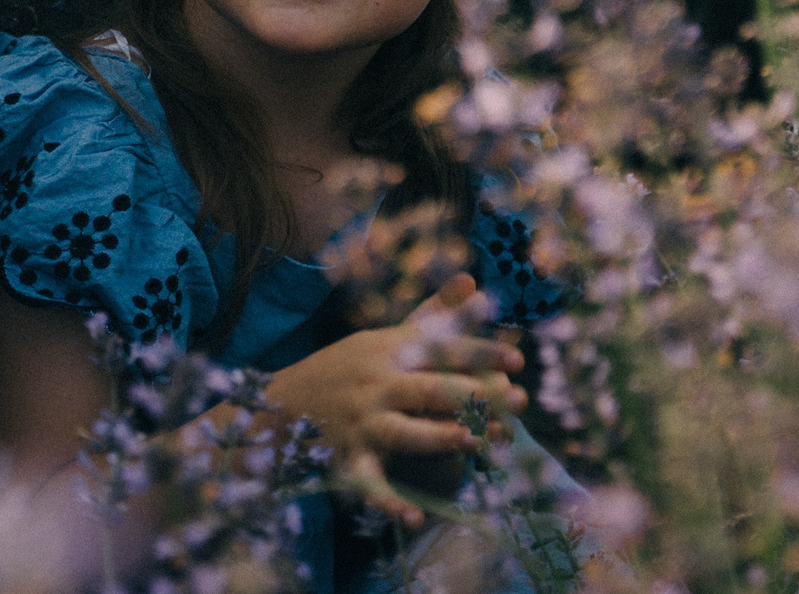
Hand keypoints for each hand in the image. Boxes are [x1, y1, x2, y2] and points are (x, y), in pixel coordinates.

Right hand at [261, 273, 526, 527]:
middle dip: (476, 396)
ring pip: (404, 432)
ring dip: (439, 438)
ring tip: (474, 442)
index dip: (480, 353)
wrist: (280, 405)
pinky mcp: (348, 460)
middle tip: (518, 403)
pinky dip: (391, 502)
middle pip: (430, 389)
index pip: (442, 349)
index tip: (518, 360)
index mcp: (390, 351)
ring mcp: (362, 424)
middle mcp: (377, 385)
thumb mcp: (385, 336)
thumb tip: (474, 281)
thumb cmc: (347, 368)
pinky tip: (416, 518)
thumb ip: (434, 314)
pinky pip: (371, 485)